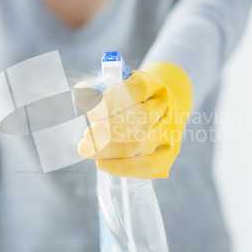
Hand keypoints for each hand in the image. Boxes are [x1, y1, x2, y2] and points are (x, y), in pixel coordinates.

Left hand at [74, 62, 192, 178]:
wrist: (161, 111)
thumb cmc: (132, 99)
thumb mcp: (117, 86)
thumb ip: (97, 89)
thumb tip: (79, 91)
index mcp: (155, 85)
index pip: (135, 91)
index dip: (111, 102)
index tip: (90, 112)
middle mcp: (167, 107)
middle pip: (140, 119)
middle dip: (109, 130)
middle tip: (86, 136)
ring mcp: (171, 131)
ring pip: (143, 144)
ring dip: (110, 150)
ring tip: (88, 149)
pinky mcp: (169, 153)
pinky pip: (149, 166)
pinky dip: (123, 167)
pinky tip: (102, 164)